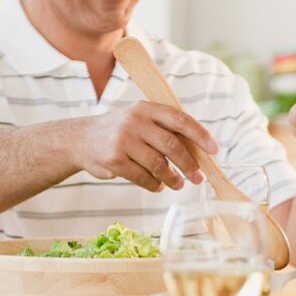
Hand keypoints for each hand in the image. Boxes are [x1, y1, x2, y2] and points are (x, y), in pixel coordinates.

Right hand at [72, 101, 219, 191]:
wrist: (80, 140)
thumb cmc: (119, 132)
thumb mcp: (139, 120)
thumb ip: (164, 129)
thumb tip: (199, 150)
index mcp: (146, 108)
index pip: (180, 119)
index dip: (200, 135)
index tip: (214, 150)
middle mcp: (135, 121)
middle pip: (172, 145)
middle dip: (189, 164)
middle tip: (198, 178)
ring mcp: (123, 140)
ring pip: (158, 164)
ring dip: (172, 178)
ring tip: (178, 184)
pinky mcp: (115, 159)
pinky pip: (143, 177)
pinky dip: (154, 185)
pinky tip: (158, 186)